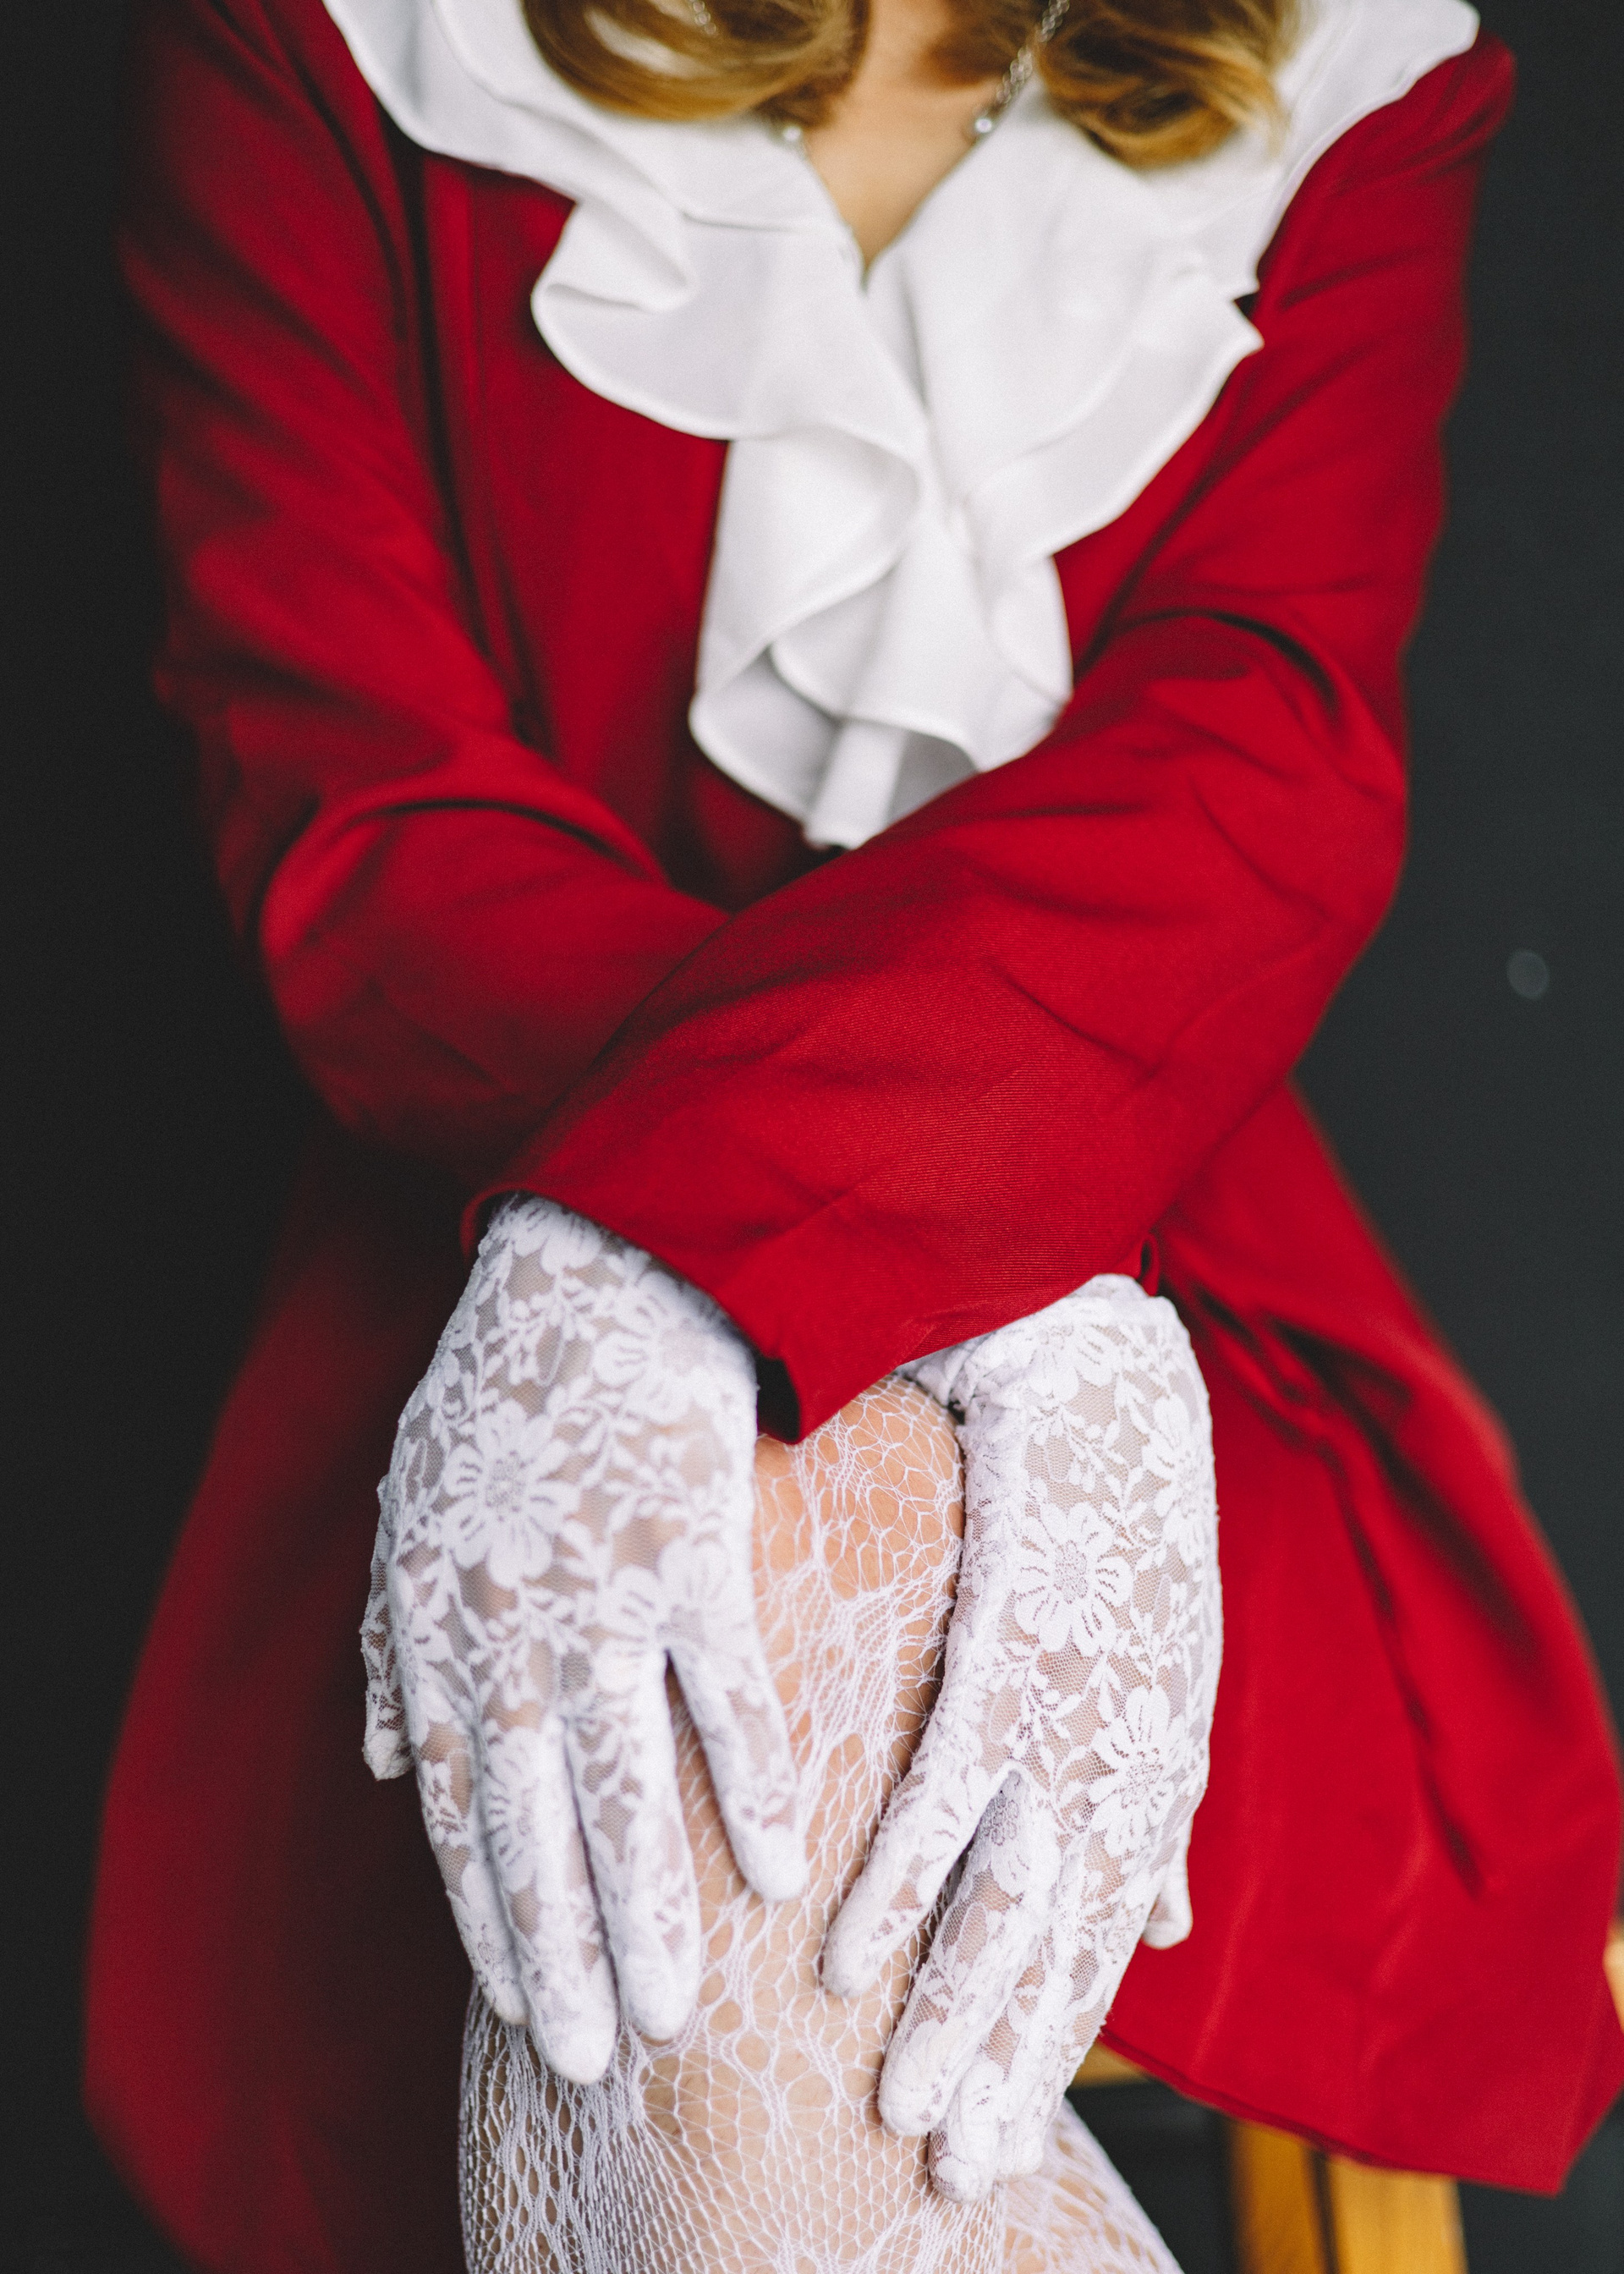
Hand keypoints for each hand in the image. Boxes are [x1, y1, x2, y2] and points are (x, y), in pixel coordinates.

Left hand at [362, 1196, 805, 2081]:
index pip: (457, 1801)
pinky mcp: (694, 1547)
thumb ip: (395, 1646)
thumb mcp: (412, 1507)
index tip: (520, 2007)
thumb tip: (389, 1771)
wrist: (600, 1267)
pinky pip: (726, 1693)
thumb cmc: (508, 1389)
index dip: (486, 1914)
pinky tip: (777, 1873)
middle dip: (562, 1951)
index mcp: (440, 1616)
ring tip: (679, 2011)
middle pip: (535, 1821)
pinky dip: (749, 1785)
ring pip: (626, 1783)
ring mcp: (602, 1587)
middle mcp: (510, 1621)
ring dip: (652, 1909)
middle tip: (599, 2060)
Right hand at [822, 1276, 1219, 2199]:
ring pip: (1010, 1898)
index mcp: (1150, 1769)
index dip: (1053, 2045)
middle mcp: (1123, 1759)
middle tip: (951, 2167)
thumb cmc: (1112, 1524)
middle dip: (1009, 2065)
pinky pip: (950, 1789)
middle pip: (1065, 1950)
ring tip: (898, 2102)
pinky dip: (904, 1875)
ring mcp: (1071, 1709)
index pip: (1102, 1942)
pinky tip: (849, 1952)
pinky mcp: (1010, 1646)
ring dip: (951, 2009)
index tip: (997, 2132)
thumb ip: (1160, 1805)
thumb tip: (1172, 1918)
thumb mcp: (1160, 1677)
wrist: (1099, 1375)